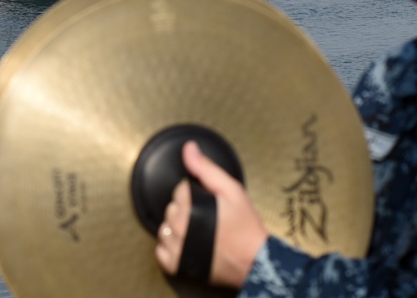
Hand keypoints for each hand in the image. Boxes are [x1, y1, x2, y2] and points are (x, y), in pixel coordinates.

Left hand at [154, 141, 269, 288]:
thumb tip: (189, 149)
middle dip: (186, 209)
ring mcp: (177, 249)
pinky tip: (186, 244)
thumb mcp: (231, 190)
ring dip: (176, 227)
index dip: (195, 193)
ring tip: (198, 230)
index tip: (209, 201)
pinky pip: (161, 253)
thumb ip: (206, 168)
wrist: (255, 261)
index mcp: (190, 207)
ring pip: (164, 229)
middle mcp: (180, 228)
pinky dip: (170, 248)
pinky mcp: (178, 266)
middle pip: (171, 208)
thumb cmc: (246, 227)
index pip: (179, 190)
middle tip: (207, 216)